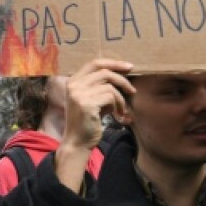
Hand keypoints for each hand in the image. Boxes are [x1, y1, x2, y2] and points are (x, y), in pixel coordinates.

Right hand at [55, 59, 132, 192]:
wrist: (77, 142)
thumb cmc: (87, 122)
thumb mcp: (90, 99)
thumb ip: (98, 86)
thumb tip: (121, 74)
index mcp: (73, 81)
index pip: (94, 63)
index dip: (113, 63)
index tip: (128, 67)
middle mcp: (74, 85)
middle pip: (104, 72)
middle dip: (122, 79)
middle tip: (132, 90)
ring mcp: (79, 93)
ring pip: (109, 86)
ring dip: (120, 98)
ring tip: (121, 110)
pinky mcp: (86, 104)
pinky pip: (110, 96)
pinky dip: (118, 105)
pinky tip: (117, 115)